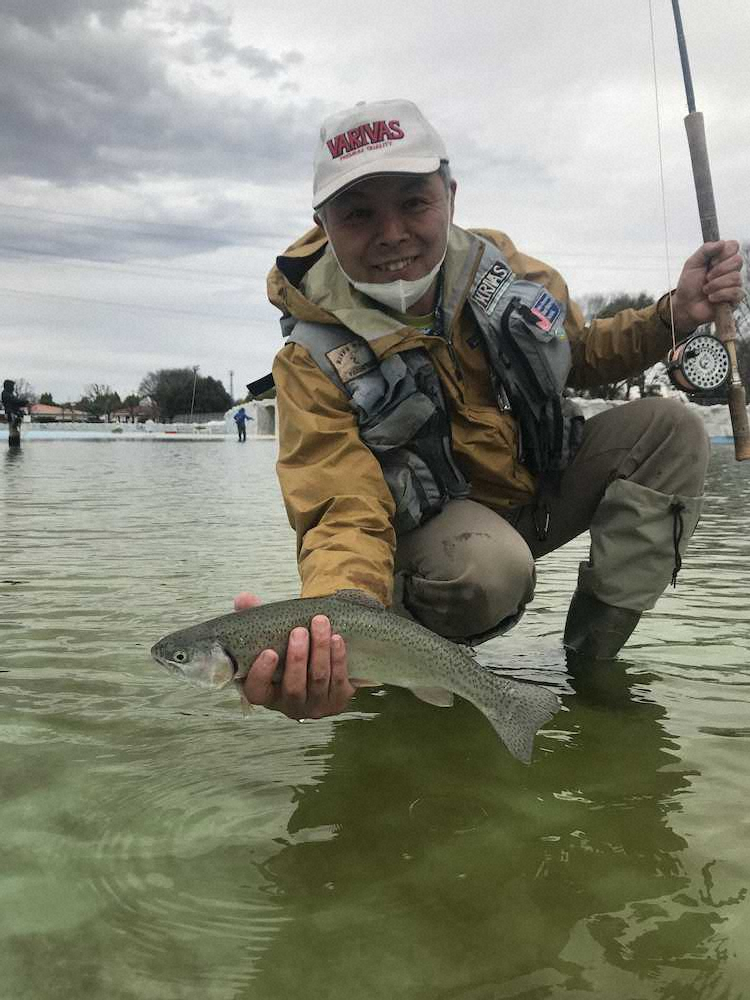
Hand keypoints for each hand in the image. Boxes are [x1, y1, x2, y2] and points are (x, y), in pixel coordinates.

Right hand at [233, 592, 354, 719]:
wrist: (323, 666)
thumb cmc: (289, 652)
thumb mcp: (271, 638)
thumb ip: (254, 618)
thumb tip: (243, 598)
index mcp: (267, 692)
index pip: (257, 692)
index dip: (262, 674)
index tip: (269, 652)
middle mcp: (290, 705)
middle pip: (294, 686)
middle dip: (298, 658)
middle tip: (299, 631)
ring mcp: (315, 705)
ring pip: (318, 679)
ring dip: (320, 650)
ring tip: (321, 623)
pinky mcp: (338, 700)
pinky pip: (339, 679)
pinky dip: (338, 657)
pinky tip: (337, 638)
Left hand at [672, 239, 744, 334]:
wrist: (685, 305)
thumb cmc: (689, 284)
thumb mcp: (692, 263)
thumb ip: (705, 250)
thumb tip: (722, 243)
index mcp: (722, 258)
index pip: (734, 246)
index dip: (723, 253)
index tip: (711, 262)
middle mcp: (731, 269)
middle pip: (738, 260)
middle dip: (719, 269)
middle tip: (707, 277)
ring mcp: (734, 284)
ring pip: (735, 277)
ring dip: (716, 284)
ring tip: (706, 289)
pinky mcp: (735, 298)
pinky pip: (736, 292)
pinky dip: (720, 295)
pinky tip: (711, 297)